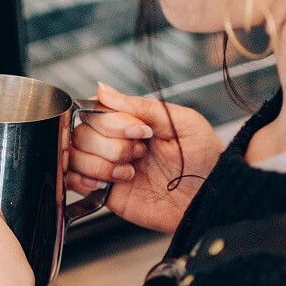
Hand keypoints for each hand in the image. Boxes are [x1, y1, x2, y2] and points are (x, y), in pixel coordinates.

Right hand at [67, 82, 223, 233]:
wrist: (212, 197)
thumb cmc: (203, 157)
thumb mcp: (178, 120)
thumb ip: (139, 105)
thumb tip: (101, 88)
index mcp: (131, 121)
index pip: (95, 111)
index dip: (111, 122)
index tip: (139, 131)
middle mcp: (115, 142)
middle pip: (81, 133)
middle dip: (111, 145)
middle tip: (140, 154)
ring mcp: (108, 166)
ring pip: (75, 156)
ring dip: (100, 164)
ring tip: (129, 173)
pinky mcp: (105, 193)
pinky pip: (73, 181)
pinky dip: (82, 180)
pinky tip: (106, 183)